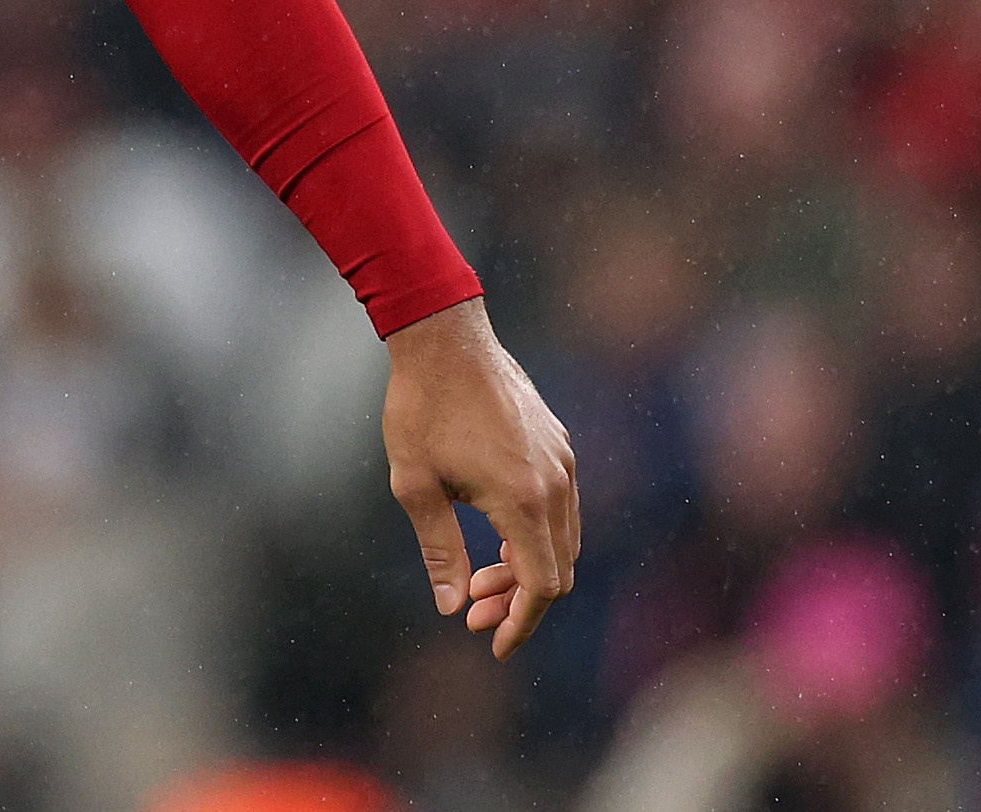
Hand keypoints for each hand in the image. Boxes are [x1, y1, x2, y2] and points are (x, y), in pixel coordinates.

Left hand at [381, 298, 580, 658]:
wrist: (444, 337)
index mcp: (524, 501)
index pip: (540, 585)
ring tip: (477, 577)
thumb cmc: (421, 409)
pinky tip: (495, 537)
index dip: (519, 623)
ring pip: (564, 541)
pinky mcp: (559, 444)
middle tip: (470, 611)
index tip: (492, 643)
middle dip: (517, 601)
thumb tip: (450, 605)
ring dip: (527, 568)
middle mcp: (557, 484)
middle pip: (558, 569)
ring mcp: (563, 462)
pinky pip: (562, 509)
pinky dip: (536, 536)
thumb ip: (440, 550)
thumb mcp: (416, 486)